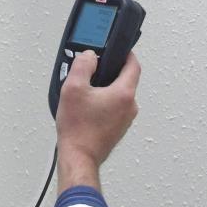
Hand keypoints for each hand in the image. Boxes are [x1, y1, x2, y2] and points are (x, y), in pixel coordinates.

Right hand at [55, 51, 140, 188]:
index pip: (133, 65)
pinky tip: (87, 108)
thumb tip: (90, 56)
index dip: (126, 54)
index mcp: (123, 94)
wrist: (79, 156)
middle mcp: (129, 106)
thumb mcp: (73, 88)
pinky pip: (114, 108)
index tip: (119, 50)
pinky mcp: (118, 128)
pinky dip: (104, 104)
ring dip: (105, 89)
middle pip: (125, 80)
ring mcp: (125, 119)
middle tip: (92, 71)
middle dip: (110, 72)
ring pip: (119, 95)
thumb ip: (82, 65)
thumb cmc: (78, 129)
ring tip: (85, 93)